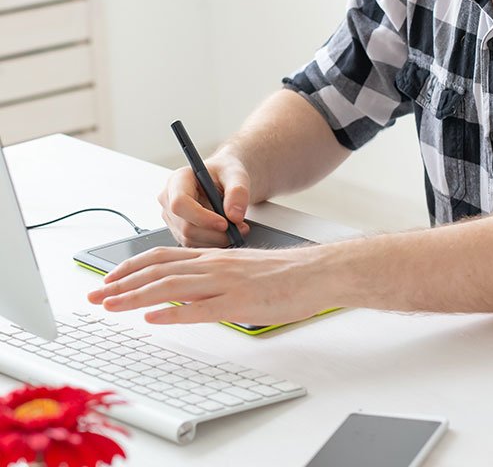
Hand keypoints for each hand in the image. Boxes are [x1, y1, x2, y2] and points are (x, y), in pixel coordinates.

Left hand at [87, 244, 332, 325]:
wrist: (315, 271)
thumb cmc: (284, 273)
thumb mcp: (242, 268)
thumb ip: (214, 276)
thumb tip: (189, 292)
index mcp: (214, 256)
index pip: (163, 257)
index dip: (131, 267)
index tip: (108, 279)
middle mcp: (214, 264)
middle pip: (158, 270)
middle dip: (121, 284)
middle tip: (95, 296)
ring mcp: (226, 282)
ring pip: (171, 286)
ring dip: (136, 297)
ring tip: (111, 306)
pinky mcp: (239, 302)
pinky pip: (200, 308)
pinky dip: (173, 314)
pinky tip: (154, 319)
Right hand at [158, 150, 250, 246]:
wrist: (225, 180)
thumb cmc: (226, 173)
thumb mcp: (237, 174)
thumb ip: (238, 191)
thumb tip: (234, 216)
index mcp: (177, 180)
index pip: (180, 203)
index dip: (202, 217)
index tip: (225, 223)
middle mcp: (169, 200)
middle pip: (185, 226)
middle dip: (215, 232)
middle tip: (240, 228)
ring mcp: (172, 218)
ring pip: (190, 239)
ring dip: (217, 239)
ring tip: (238, 228)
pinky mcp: (179, 231)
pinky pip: (194, 244)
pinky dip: (214, 243)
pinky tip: (227, 232)